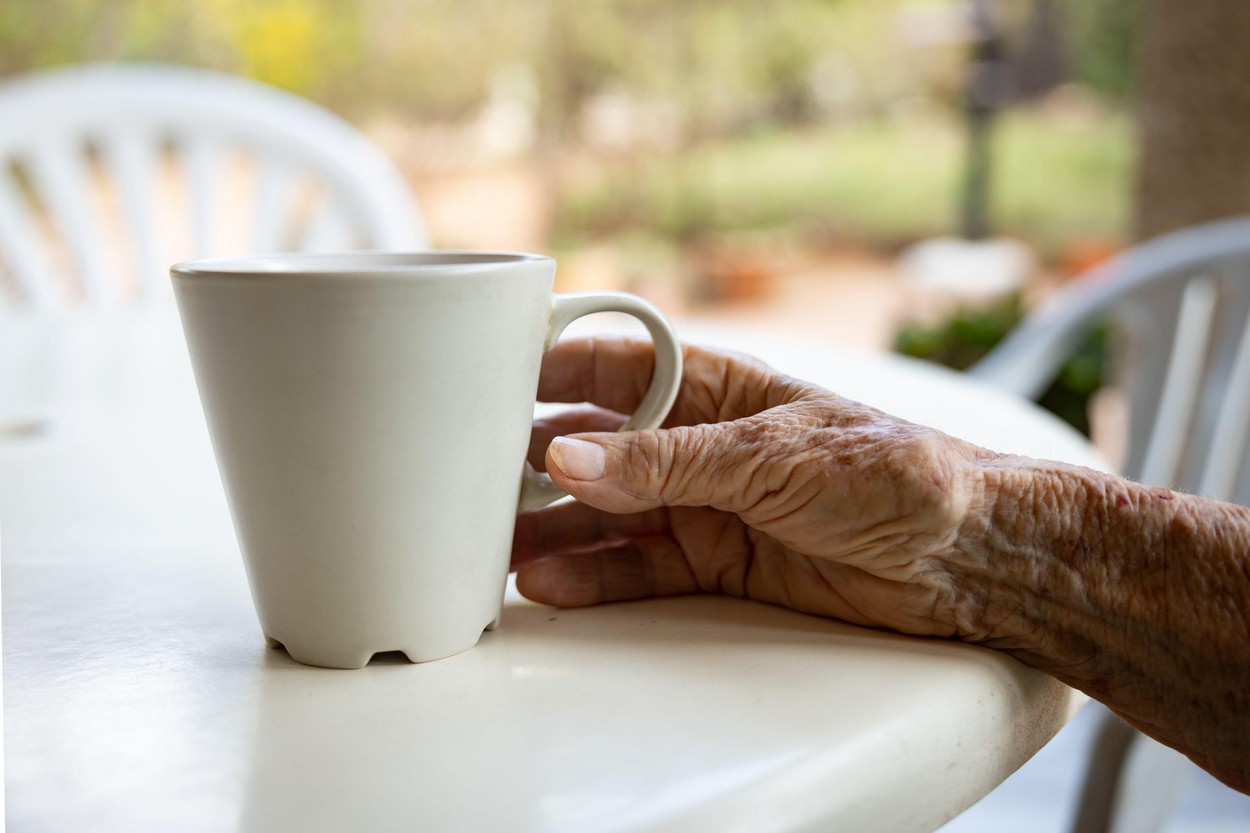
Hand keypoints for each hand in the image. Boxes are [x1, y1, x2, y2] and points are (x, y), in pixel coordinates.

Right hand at [512, 337, 988, 636]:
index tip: (483, 374)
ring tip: (491, 543)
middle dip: (535, 457)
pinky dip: (594, 577)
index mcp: (715, 387)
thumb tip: (569, 453)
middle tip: (469, 473)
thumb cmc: (891, 471)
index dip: (550, 365)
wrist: (963, 556)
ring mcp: (705, 506)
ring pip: (607, 514)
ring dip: (552, 527)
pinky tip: (548, 583)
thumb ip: (666, 462)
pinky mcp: (717, 563)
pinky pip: (639, 568)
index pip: (614, 364)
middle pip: (598, 445)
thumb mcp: (769, 456)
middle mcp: (701, 444)